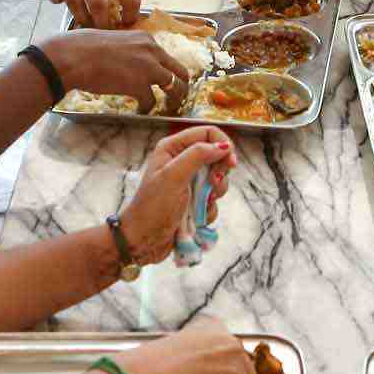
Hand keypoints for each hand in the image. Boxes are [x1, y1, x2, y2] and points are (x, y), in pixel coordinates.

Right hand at [42, 30, 192, 112]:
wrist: (74, 56)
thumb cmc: (85, 47)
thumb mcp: (116, 40)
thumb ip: (130, 49)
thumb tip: (131, 60)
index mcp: (146, 39)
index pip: (168, 56)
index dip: (170, 70)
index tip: (167, 80)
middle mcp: (152, 51)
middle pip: (180, 71)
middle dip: (182, 86)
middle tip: (178, 97)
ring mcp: (148, 68)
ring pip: (175, 87)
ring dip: (173, 99)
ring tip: (168, 108)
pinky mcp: (139, 85)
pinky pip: (151, 101)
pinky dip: (148, 108)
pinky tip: (141, 111)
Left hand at [118, 126, 236, 264]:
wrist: (143, 240)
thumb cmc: (152, 207)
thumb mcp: (173, 176)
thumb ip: (198, 155)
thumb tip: (224, 146)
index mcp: (173, 148)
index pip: (207, 133)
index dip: (222, 145)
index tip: (230, 163)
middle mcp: (182, 161)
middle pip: (216, 156)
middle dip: (220, 173)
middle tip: (213, 185)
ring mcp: (189, 182)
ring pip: (218, 179)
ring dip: (215, 193)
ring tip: (201, 204)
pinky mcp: (193, 200)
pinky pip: (213, 200)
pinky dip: (209, 209)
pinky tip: (196, 217)